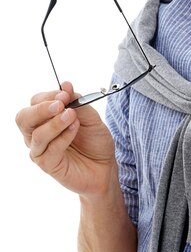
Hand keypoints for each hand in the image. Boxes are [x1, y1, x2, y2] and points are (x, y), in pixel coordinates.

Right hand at [16, 81, 116, 198]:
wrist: (105, 166)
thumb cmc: (95, 141)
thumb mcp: (90, 117)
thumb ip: (78, 102)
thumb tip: (66, 84)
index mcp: (44, 119)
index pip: (35, 102)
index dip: (48, 95)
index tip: (66, 93)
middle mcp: (38, 133)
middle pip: (24, 118)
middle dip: (41, 108)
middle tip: (61, 104)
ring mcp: (41, 150)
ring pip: (36, 134)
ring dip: (55, 123)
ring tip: (72, 116)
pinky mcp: (48, 165)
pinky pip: (50, 149)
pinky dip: (63, 137)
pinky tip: (75, 129)